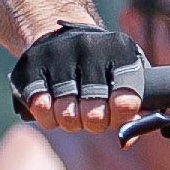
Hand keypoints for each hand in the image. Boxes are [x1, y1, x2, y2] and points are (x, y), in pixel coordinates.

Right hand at [11, 22, 141, 132]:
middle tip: (94, 118)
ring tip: (73, 114)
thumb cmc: (101, 65)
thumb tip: (129, 137)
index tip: (116, 113)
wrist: (58, 33)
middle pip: (94, 110)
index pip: (126, 93)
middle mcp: (88, 47)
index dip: (122, 113)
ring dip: (71, 122)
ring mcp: (57, 54)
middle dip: (95, 122)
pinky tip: (53, 110)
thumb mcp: (125, 75)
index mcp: (119, 49)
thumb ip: (138, 107)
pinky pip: (39, 106)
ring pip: (65, 112)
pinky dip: (47, 117)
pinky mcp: (31, 64)